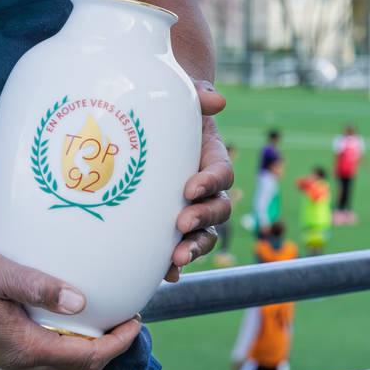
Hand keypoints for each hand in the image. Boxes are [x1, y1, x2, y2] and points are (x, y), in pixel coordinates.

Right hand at [0, 241, 140, 369]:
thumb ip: (36, 285)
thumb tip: (81, 301)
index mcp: (22, 346)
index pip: (85, 358)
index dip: (117, 343)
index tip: (135, 320)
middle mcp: (16, 361)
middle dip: (108, 350)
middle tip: (125, 320)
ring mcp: (5, 359)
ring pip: (60, 367)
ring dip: (86, 349)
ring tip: (101, 319)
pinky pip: (42, 358)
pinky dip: (64, 346)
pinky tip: (63, 319)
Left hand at [165, 80, 232, 281]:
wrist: (148, 121)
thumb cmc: (168, 105)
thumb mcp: (182, 96)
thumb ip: (200, 95)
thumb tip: (216, 101)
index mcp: (211, 159)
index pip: (222, 175)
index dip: (210, 183)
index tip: (190, 187)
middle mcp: (205, 188)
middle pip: (217, 211)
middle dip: (202, 220)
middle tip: (180, 225)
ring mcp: (189, 207)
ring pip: (202, 234)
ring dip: (192, 248)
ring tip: (174, 259)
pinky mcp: (168, 221)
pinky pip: (176, 245)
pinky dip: (172, 262)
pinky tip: (163, 275)